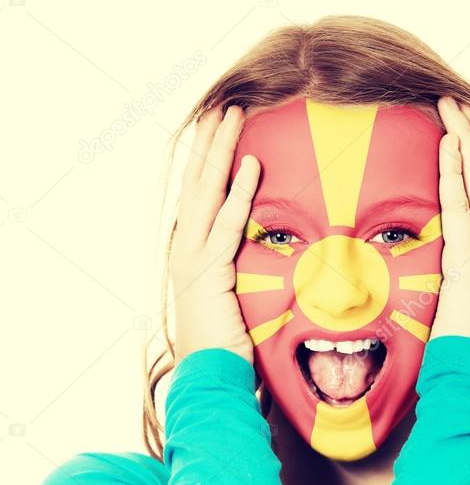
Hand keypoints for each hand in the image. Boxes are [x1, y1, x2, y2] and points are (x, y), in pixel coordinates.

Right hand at [170, 104, 260, 364]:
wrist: (211, 379)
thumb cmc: (227, 348)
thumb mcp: (235, 299)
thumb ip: (243, 271)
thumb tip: (269, 254)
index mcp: (191, 253)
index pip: (200, 196)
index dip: (208, 160)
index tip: (219, 129)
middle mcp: (185, 249)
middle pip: (197, 183)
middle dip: (209, 142)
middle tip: (222, 105)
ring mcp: (192, 259)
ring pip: (207, 192)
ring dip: (221, 151)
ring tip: (232, 114)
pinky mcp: (208, 272)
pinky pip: (227, 224)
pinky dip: (239, 192)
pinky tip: (250, 163)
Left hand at [429, 96, 469, 357]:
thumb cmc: (456, 351)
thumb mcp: (444, 308)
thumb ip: (436, 284)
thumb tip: (416, 279)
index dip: (466, 161)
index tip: (452, 131)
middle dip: (467, 138)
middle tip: (452, 101)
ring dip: (464, 142)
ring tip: (452, 107)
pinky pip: (464, 205)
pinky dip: (457, 172)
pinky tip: (449, 143)